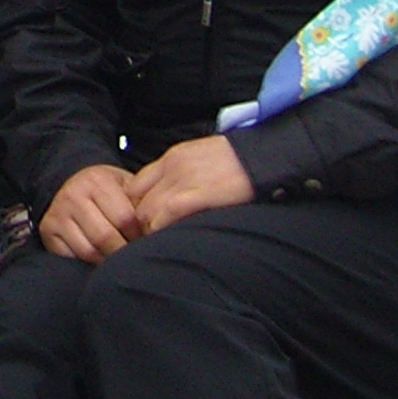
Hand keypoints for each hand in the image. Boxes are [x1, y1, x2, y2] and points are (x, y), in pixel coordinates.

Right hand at [38, 162, 143, 262]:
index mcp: (96, 181)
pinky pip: (71, 257)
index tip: (145, 240)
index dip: (139, 234)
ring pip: (88, 250)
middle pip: (105, 236)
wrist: (71, 184)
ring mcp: (58, 214)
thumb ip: (141, 201)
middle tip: (133, 257)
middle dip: (123, 251)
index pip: (125, 218)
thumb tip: (159, 227)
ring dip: (107, 261)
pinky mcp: (48, 230)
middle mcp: (73, 195)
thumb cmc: (106, 191)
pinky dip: (88, 264)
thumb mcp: (124, 186)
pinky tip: (99, 260)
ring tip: (118, 260)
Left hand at [130, 134, 256, 235]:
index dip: (137, 206)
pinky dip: (162, 230)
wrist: (262, 156)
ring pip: (146, 212)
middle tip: (151, 237)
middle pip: (137, 200)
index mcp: (172, 158)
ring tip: (162, 241)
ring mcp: (182, 181)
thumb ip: (180, 173)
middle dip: (141, 221)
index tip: (146, 220)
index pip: (135, 185)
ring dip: (151, 229)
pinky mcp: (195, 196)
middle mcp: (171, 168)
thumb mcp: (199, 158)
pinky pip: (164, 217)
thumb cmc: (236, 162)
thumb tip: (167, 197)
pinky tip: (171, 238)